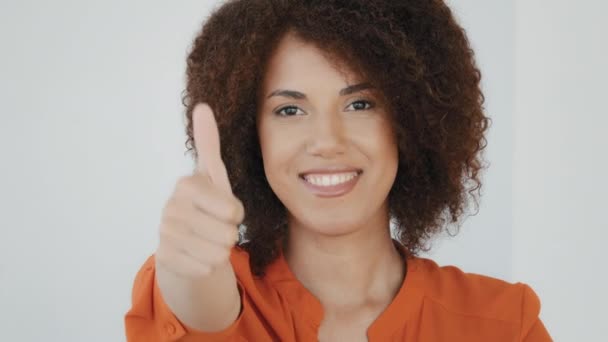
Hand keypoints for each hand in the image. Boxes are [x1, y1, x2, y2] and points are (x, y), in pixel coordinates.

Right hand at [156, 103, 243, 277]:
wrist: (184, 243)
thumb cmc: (205, 206)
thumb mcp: (212, 176)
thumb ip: (209, 144)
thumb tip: (203, 106)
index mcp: (186, 185)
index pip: (234, 211)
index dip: (235, 214)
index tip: (221, 208)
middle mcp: (171, 208)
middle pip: (228, 234)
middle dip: (228, 235)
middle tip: (213, 227)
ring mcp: (166, 235)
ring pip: (218, 254)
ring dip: (218, 251)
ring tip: (206, 240)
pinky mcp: (166, 259)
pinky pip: (206, 269)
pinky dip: (207, 266)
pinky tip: (195, 254)